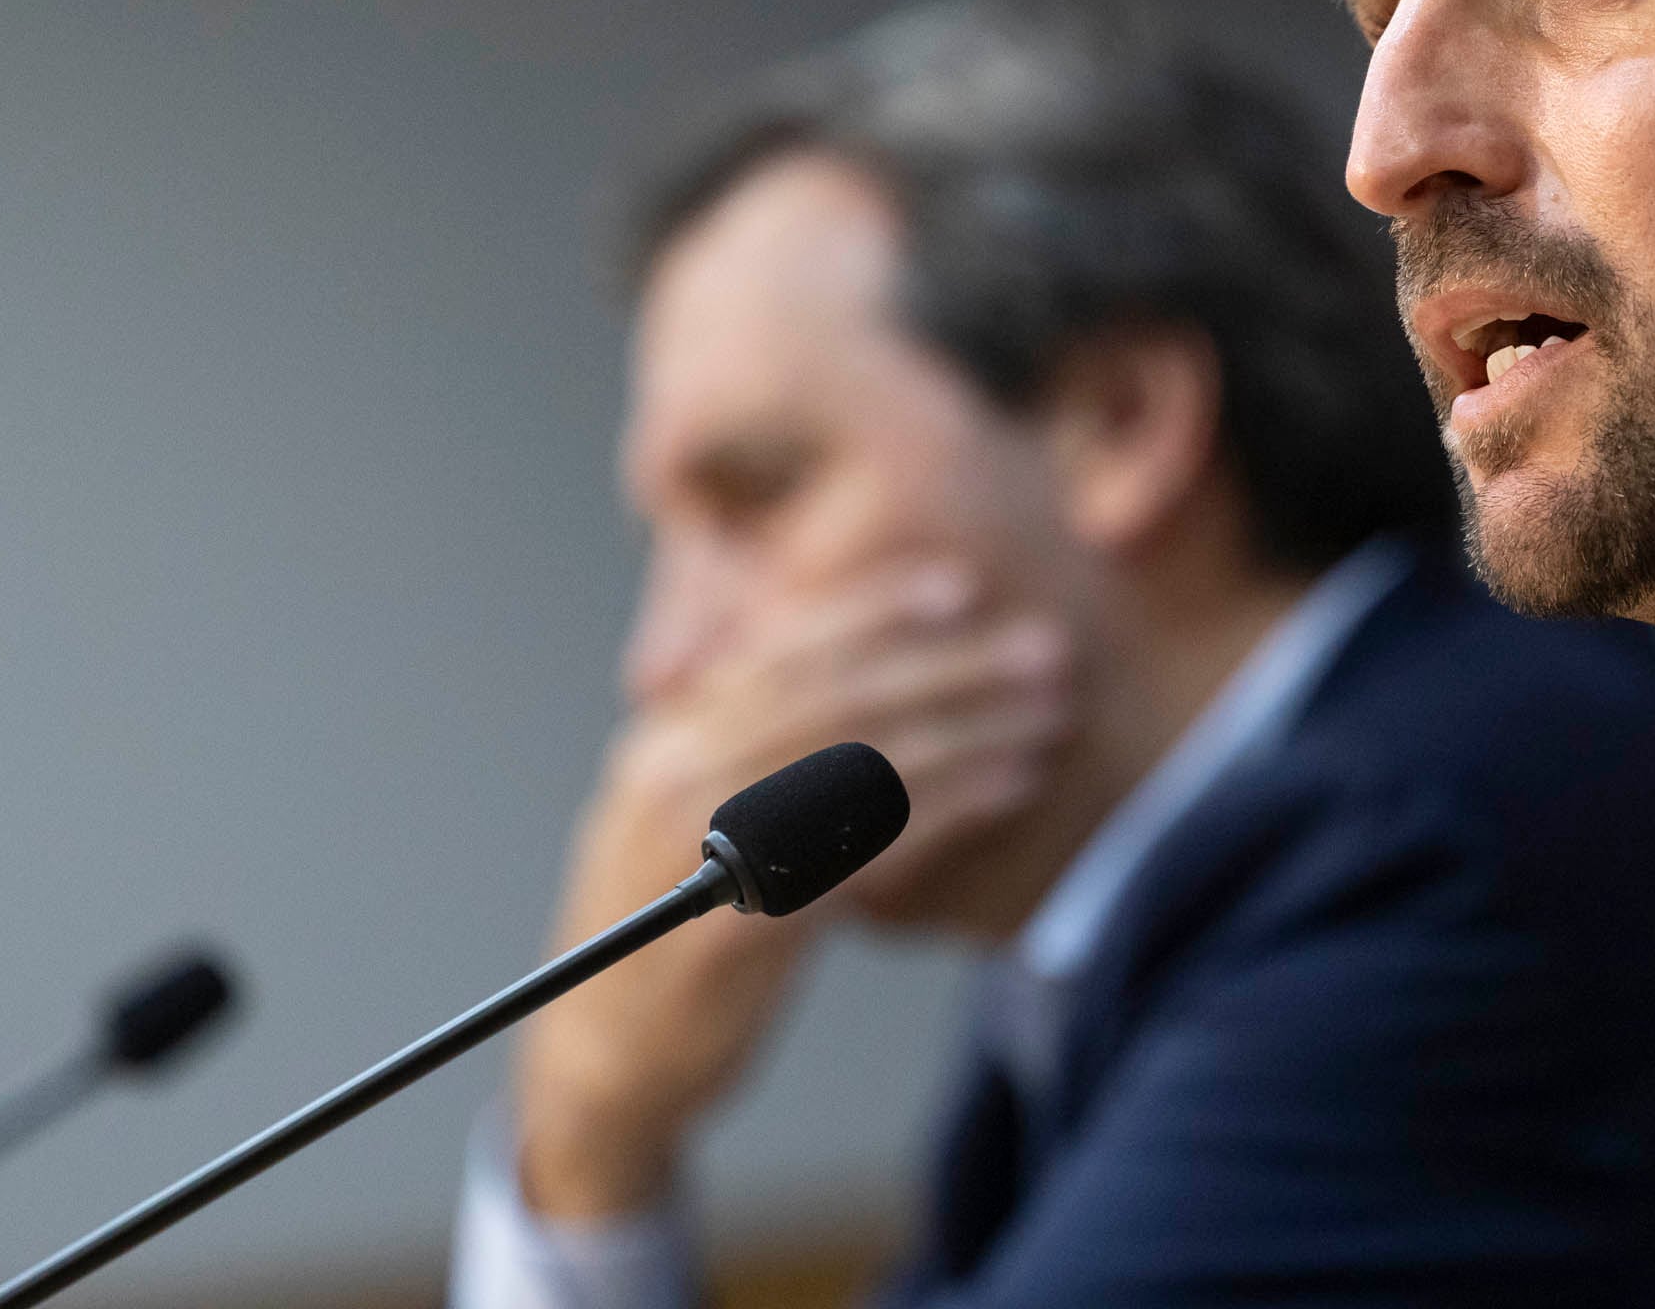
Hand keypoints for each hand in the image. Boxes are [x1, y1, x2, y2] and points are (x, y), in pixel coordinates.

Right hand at [513, 564, 1071, 1218]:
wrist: (605, 1065)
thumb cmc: (670, 933)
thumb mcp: (692, 817)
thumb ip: (758, 748)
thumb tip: (865, 678)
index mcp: (669, 739)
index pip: (785, 647)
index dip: (875, 609)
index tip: (961, 588)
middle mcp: (679, 778)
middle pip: (839, 698)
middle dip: (952, 666)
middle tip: (1044, 650)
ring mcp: (707, 853)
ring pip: (863, 767)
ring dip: (971, 734)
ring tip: (1049, 717)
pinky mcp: (744, 928)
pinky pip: (867, 851)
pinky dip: (950, 811)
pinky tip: (1011, 790)